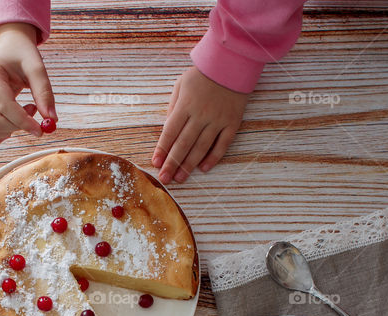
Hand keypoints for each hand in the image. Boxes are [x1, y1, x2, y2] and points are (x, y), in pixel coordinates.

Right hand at [0, 22, 56, 145]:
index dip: (23, 121)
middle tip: (33, 110)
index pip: (4, 105)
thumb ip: (44, 92)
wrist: (7, 48)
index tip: (40, 130)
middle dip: (17, 126)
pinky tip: (9, 123)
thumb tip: (52, 119)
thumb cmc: (21, 55)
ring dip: (8, 131)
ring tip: (21, 114)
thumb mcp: (35, 66)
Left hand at [152, 66, 247, 183]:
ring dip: (189, 165)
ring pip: (201, 148)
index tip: (155, 163)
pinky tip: (204, 169)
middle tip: (165, 179)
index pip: (170, 132)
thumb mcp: (180, 86)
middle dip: (172, 163)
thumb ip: (173, 108)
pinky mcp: (232, 123)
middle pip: (183, 144)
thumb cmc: (201, 75)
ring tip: (180, 178)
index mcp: (185, 105)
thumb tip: (167, 131)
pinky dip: (213, 158)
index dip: (162, 150)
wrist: (231, 64)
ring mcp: (217, 120)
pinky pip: (222, 145)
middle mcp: (200, 115)